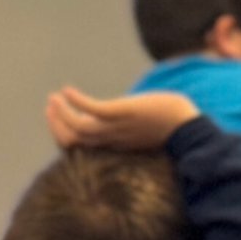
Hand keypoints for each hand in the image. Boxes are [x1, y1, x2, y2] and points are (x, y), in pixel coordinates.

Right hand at [45, 87, 201, 152]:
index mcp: (115, 148)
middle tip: (50, 106)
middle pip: (73, 141)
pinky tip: (67, 90)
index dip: (64, 136)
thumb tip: (122, 115)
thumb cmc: (171, 127)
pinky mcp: (123, 114)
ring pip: (78, 128)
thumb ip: (128, 126)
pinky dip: (76, 102)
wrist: (190, 128)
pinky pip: (93, 111)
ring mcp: (117, 129)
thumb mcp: (143, 130)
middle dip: (57, 124)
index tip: (57, 119)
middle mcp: (112, 142)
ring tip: (55, 98)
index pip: (81, 149)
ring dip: (61, 113)